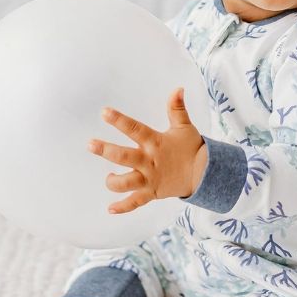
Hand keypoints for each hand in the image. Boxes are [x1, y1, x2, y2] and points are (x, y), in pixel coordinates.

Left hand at [88, 87, 207, 213]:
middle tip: (90, 144)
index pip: (134, 129)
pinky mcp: (152, 193)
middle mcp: (149, 161)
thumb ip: (177, 108)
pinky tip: (110, 208)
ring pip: (125, 183)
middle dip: (105, 150)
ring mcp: (149, 179)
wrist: (205, 174)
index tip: (104, 112)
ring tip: (108, 178)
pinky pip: (135, 202)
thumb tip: (178, 88)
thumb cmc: (192, 148)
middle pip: (123, 156)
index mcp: (155, 143)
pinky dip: (123, 207)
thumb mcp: (184, 126)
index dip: (119, 120)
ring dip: (113, 181)